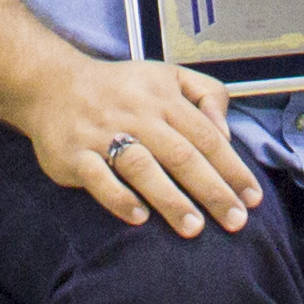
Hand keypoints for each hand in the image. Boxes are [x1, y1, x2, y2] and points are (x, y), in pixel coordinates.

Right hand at [25, 54, 259, 231]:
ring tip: (194, 228)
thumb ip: (206, 94)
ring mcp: (104, 134)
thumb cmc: (121, 88)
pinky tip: (139, 217)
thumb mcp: (167, 75)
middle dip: (211, 190)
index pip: (206, 135)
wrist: (51, 84)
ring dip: (170, 198)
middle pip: (181, 155)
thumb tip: (226, 131)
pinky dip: (119, 197)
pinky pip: (98, 178)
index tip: (252, 198)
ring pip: (142, 166)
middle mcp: (137, 115)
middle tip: (235, 221)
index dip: (232, 168)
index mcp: (163, 98)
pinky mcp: (75, 154)